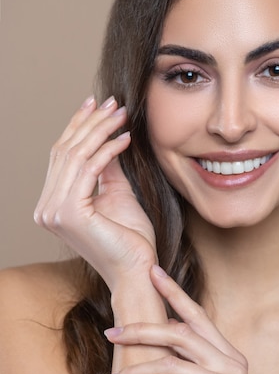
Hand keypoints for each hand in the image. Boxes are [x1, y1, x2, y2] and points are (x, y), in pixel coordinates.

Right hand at [34, 96, 157, 290]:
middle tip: (114, 103)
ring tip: (123, 116)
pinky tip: (126, 138)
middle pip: (66, 151)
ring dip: (101, 130)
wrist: (136, 270)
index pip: (62, 155)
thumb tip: (107, 136)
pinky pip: (89, 169)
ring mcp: (54, 212)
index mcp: (53, 205)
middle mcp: (46, 209)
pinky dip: (108, 149)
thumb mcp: (116, 192)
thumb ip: (106, 166)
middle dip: (91, 122)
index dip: (78, 126)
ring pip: (76, 155)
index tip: (97, 103)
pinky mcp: (69, 214)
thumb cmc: (130, 238)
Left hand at [103, 265, 248, 373]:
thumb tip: (157, 330)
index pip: (197, 315)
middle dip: (141, 331)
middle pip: (179, 334)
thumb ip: (189, 360)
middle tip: (112, 333)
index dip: (174, 292)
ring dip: (133, 372)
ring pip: (169, 364)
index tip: (153, 271)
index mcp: (228, 354)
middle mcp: (231, 363)